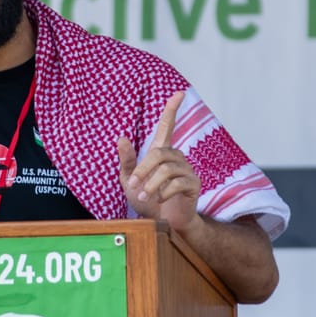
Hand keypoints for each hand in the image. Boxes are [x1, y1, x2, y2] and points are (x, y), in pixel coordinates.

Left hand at [117, 91, 199, 232]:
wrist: (164, 224)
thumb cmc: (148, 202)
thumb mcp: (130, 182)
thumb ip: (127, 162)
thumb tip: (121, 138)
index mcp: (161, 153)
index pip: (167, 126)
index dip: (172, 109)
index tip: (179, 93)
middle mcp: (176, 157)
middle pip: (159, 154)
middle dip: (143, 170)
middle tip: (134, 187)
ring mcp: (187, 170)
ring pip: (166, 169)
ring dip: (151, 185)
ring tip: (144, 198)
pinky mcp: (194, 184)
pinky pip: (177, 183)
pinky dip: (164, 193)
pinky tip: (160, 201)